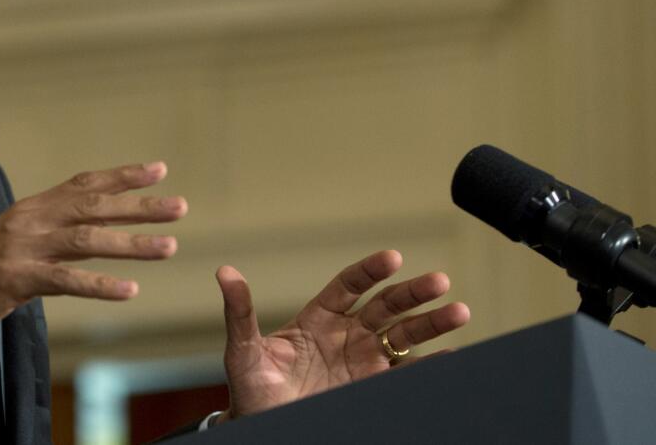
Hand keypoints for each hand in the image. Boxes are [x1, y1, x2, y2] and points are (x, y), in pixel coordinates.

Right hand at [0, 161, 186, 353]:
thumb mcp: (14, 247)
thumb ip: (50, 236)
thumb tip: (93, 232)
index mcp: (29, 209)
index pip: (83, 184)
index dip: (122, 176)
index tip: (159, 170)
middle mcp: (27, 220)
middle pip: (92, 206)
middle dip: (139, 206)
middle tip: (180, 207)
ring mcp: (20, 248)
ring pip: (86, 239)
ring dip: (131, 243)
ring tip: (168, 247)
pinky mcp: (13, 280)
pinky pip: (65, 280)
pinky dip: (100, 284)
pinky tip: (129, 290)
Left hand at [214, 250, 469, 422]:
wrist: (264, 426)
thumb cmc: (252, 388)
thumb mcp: (242, 351)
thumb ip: (240, 312)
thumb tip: (224, 273)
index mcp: (318, 318)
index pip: (349, 285)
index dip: (370, 271)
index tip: (392, 258)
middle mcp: (347, 334)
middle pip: (386, 306)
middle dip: (413, 294)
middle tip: (440, 282)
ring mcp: (364, 361)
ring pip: (403, 336)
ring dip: (431, 323)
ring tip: (459, 312)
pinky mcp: (373, 387)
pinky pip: (406, 374)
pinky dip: (429, 365)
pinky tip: (451, 356)